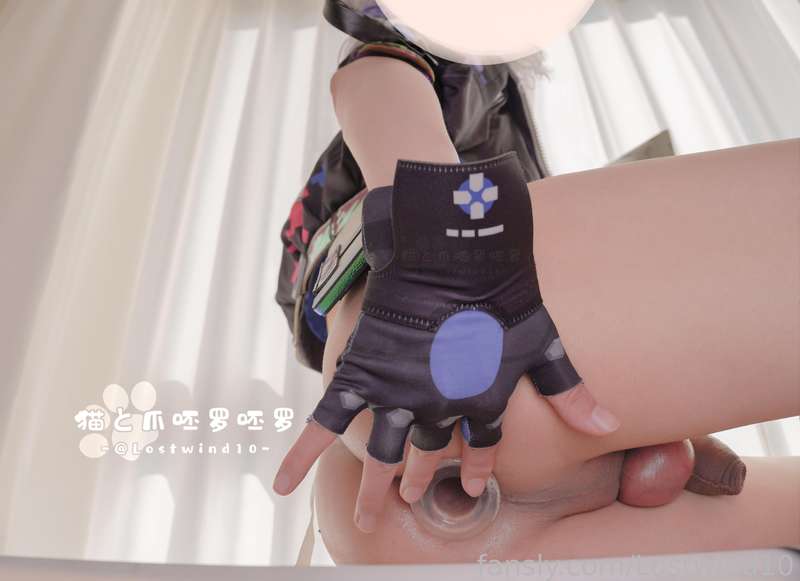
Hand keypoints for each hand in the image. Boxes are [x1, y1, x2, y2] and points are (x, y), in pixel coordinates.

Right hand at [274, 153, 618, 530]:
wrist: (455, 251)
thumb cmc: (504, 291)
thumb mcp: (542, 342)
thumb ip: (569, 390)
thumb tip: (610, 428)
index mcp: (481, 401)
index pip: (482, 447)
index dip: (479, 467)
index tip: (474, 484)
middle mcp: (438, 408)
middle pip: (430, 458)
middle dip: (423, 484)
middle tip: (412, 502)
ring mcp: (397, 394)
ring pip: (384, 455)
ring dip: (375, 489)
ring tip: (367, 520)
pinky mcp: (362, 372)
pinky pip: (326, 420)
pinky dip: (301, 452)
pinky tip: (283, 484)